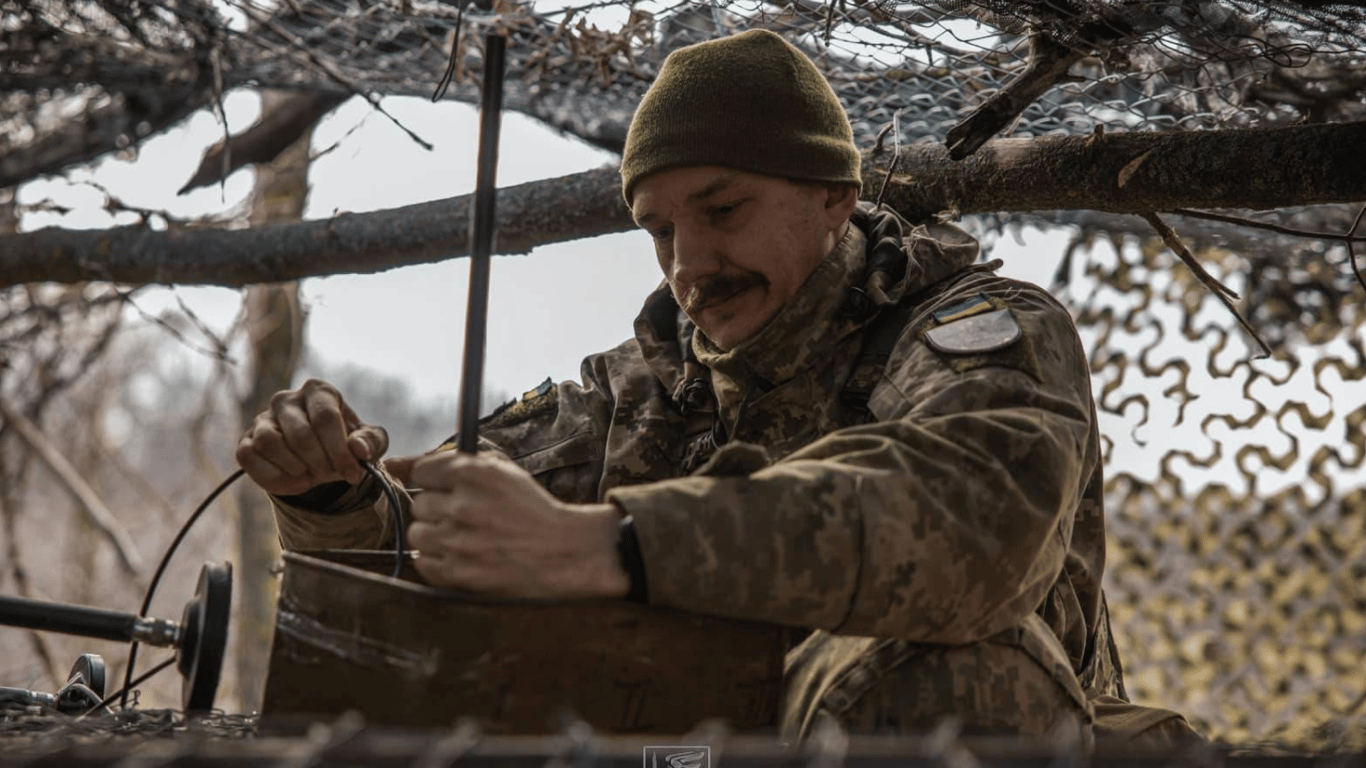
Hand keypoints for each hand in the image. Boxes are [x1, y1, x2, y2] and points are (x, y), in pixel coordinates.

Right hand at [236, 378, 388, 495]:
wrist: (321, 459)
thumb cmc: (346, 444)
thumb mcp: (369, 443)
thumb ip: (371, 442)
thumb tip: (358, 450)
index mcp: (319, 391)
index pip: (326, 418)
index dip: (340, 451)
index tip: (352, 474)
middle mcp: (287, 399)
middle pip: (300, 434)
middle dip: (319, 462)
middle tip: (329, 473)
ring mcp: (262, 419)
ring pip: (269, 443)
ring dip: (294, 468)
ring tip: (310, 473)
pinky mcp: (246, 440)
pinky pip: (248, 457)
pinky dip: (273, 477)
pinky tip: (291, 478)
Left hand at [407, 451, 629, 599]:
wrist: (563, 552)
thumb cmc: (530, 509)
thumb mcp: (501, 471)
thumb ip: (452, 462)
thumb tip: (395, 464)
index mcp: (473, 473)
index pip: (422, 471)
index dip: (436, 482)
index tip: (450, 491)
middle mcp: (463, 504)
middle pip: (419, 503)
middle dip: (439, 510)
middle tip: (466, 518)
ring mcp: (458, 541)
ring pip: (417, 533)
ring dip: (436, 536)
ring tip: (464, 538)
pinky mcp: (458, 573)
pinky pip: (423, 563)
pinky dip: (438, 561)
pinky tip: (463, 556)